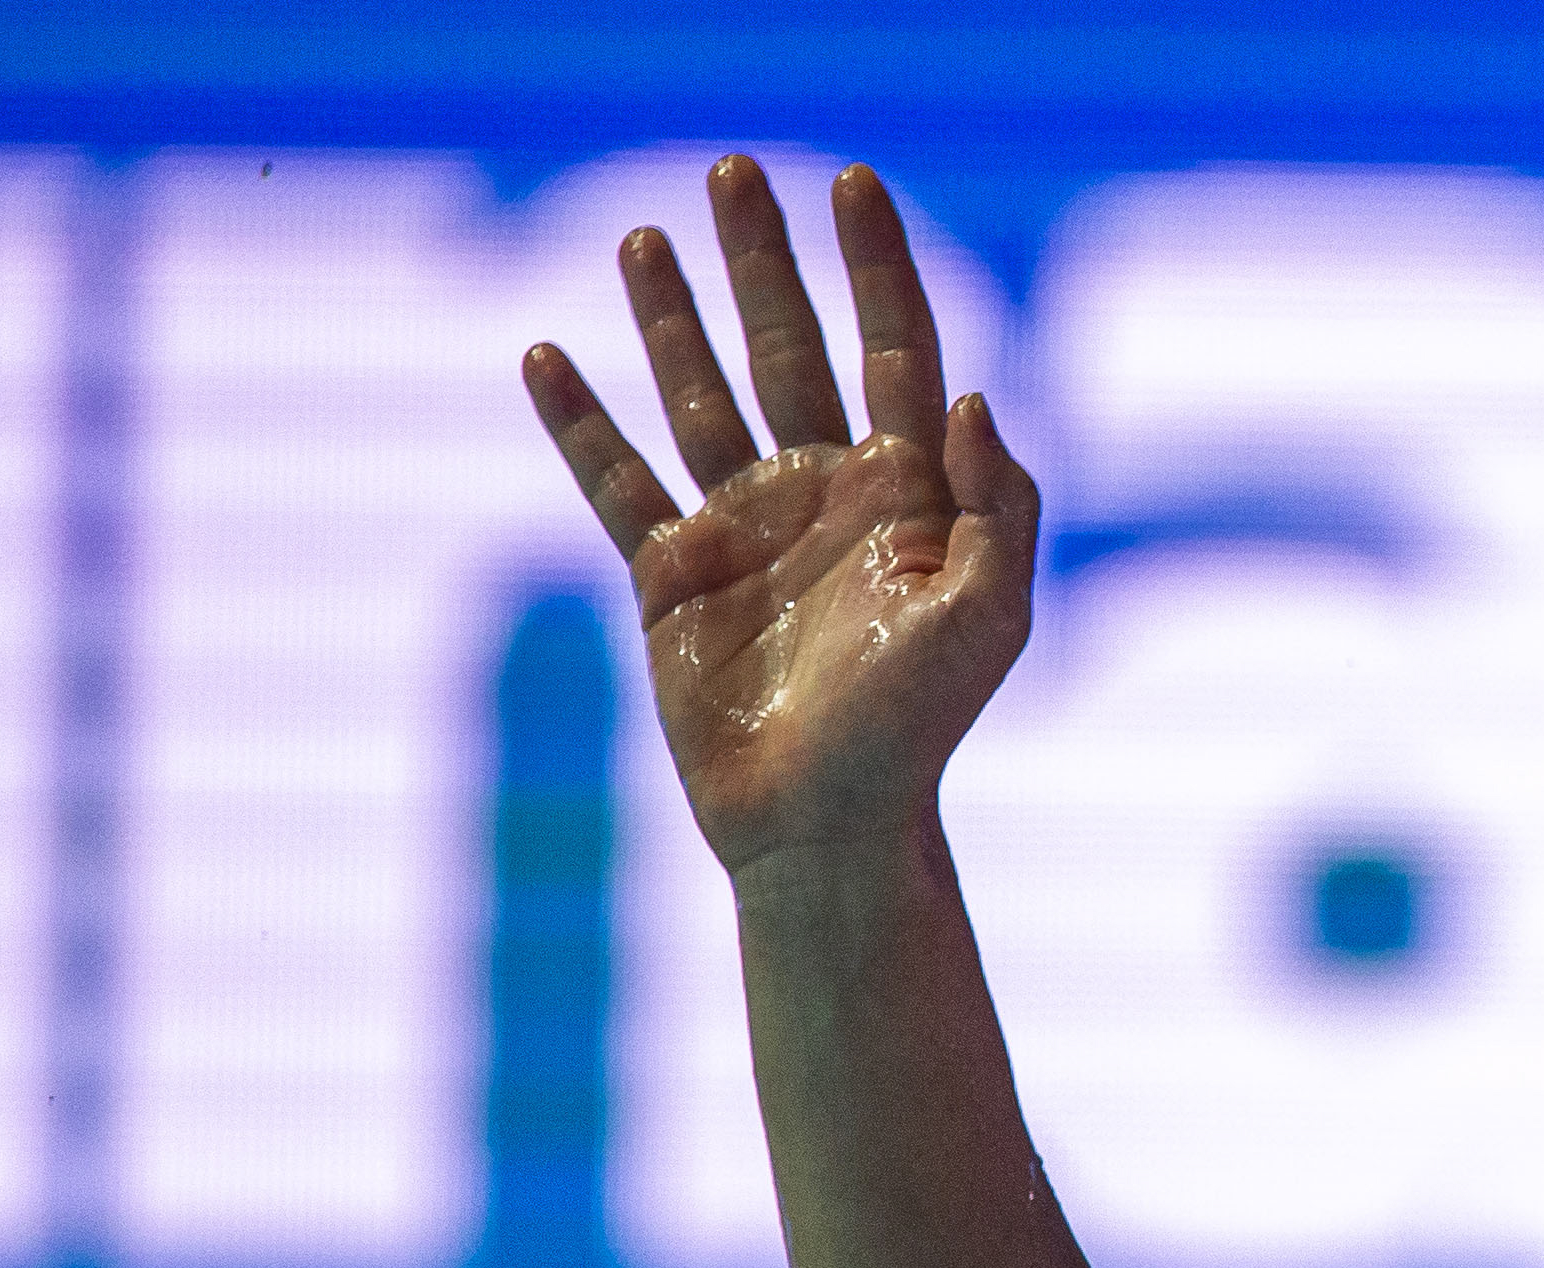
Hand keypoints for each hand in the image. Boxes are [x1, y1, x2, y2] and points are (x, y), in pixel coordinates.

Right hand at [522, 158, 1037, 877]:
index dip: (877, 265)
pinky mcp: (674, 577)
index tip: (853, 182)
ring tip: (643, 236)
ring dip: (672, 317)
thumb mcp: (989, 619)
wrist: (827, 823)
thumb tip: (971, 394)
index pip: (893, 349)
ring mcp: (745, 530)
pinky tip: (544, 358)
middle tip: (734, 169)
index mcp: (904, 494)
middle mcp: (823, 494)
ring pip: (701, 396)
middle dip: (763, 261)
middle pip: (790, 347)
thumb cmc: (917, 730)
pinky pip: (617, 481)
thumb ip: (998, 507)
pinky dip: (578, 422)